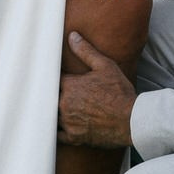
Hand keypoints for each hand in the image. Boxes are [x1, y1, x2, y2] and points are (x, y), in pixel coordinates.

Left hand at [58, 32, 135, 146]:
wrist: (131, 120)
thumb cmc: (120, 92)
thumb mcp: (105, 66)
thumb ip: (86, 51)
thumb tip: (72, 36)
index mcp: (69, 85)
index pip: (51, 78)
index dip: (51, 76)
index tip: (50, 75)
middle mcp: (64, 103)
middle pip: (47, 97)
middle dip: (49, 94)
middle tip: (42, 91)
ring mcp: (68, 122)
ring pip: (50, 115)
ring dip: (51, 111)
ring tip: (48, 108)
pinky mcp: (73, 137)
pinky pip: (56, 135)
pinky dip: (55, 131)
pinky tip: (55, 127)